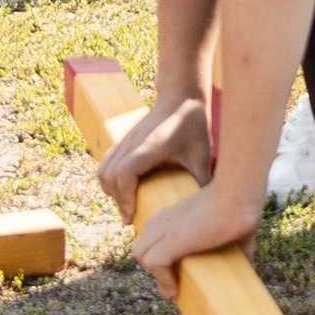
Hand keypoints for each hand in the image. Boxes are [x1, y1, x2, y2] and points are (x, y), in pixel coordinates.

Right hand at [102, 92, 209, 219]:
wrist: (181, 97)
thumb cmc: (193, 125)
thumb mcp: (202, 154)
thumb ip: (203, 180)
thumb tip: (212, 208)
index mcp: (150, 147)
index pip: (124, 172)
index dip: (124, 195)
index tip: (132, 214)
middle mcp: (132, 143)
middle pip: (108, 175)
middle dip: (116, 199)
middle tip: (130, 217)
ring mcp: (124, 141)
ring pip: (102, 170)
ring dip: (110, 190)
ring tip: (126, 206)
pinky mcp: (123, 141)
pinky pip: (105, 163)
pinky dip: (108, 180)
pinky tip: (122, 191)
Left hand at [130, 175, 257, 295]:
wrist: (241, 193)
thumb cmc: (244, 205)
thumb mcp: (236, 227)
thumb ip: (240, 246)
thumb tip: (249, 266)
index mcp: (178, 212)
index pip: (151, 230)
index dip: (158, 249)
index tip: (174, 267)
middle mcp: (168, 218)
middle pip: (141, 243)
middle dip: (152, 265)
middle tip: (173, 280)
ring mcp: (168, 228)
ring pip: (140, 253)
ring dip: (154, 273)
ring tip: (174, 285)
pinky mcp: (174, 239)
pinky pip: (153, 263)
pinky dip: (162, 279)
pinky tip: (176, 289)